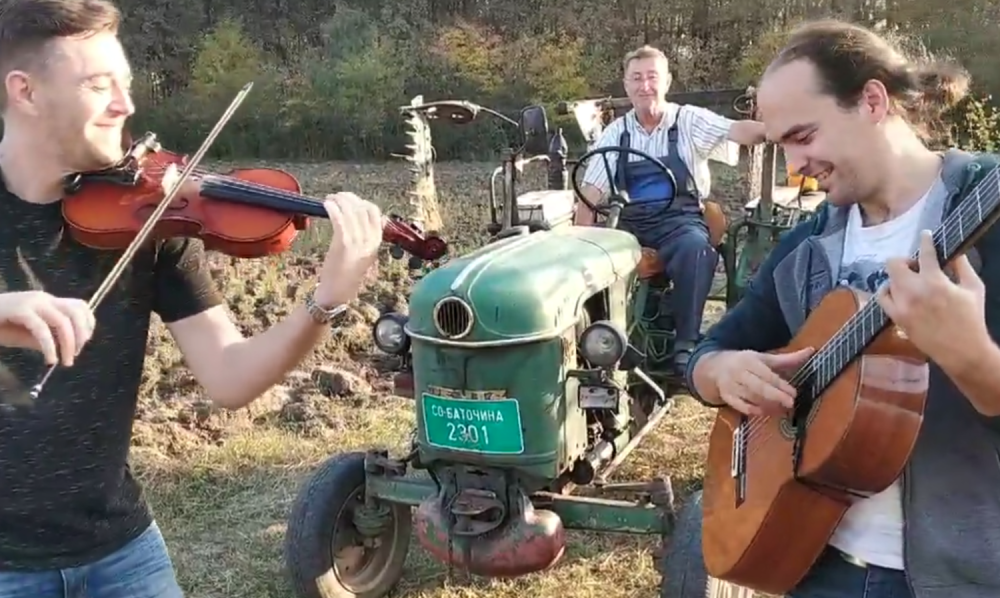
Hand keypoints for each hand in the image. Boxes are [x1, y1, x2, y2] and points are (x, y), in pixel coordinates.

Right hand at [0, 291, 94, 365]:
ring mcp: (31, 302)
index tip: (82, 344)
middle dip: (81, 336)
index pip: (80, 306)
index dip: (87, 325)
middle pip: (76, 312)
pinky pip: (42, 329)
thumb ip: (50, 338)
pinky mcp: (19, 310)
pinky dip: (49, 346)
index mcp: (48, 301)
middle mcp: (42, 298)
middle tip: (74, 355)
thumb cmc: (0, 327)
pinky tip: (50, 359)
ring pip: (62, 321)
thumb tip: (69, 348)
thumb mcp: (30, 334)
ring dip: (68, 344)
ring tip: (64, 362)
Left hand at [314, 192, 382, 306]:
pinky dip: (332, 209)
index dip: (362, 202)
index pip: (375, 213)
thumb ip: (365, 239)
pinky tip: (326, 205)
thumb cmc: (345, 275)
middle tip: (336, 197)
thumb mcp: (362, 256)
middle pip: (362, 209)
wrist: (337, 293)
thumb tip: (361, 219)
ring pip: (350, 212)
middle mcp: (369, 241)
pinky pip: (339, 220)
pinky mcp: (342, 245)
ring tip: (329, 199)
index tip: (350, 200)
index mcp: (376, 243)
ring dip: (339, 201)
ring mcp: (357, 243)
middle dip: (348, 198)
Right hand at [711, 348, 813, 415]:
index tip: (794, 393)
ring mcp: (731, 385)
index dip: (781, 385)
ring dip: (767, 405)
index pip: (767, 374)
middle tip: (790, 403)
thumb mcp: (764, 358)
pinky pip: (740, 406)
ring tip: (781, 409)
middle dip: (775, 395)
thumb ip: (787, 359)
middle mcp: (738, 373)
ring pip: (750, 397)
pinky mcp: (726, 397)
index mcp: (749, 360)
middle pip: (758, 386)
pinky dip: (753, 410)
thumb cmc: (746, 363)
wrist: (716, 367)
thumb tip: (811, 351)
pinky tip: (766, 412)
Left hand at [877, 230, 987, 369]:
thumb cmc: (971, 318)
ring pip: (888, 280)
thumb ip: (963, 266)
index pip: (925, 253)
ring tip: (912, 282)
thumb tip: (955, 251)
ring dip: (899, 276)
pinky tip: (897, 292)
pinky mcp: (896, 317)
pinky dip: (887, 291)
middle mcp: (913, 291)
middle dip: (906, 261)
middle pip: (894, 263)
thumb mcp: (974, 288)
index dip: (925, 240)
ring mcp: (901, 305)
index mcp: (934, 281)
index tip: (925, 235)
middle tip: (917, 266)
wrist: (962, 351)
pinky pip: (881, 298)